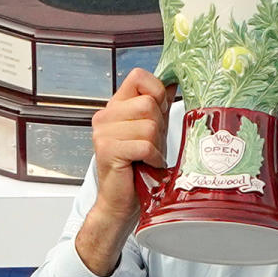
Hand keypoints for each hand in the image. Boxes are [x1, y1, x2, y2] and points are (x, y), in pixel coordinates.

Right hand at [89, 68, 174, 227]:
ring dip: (156, 145)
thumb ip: (159, 105)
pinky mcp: (108, 150)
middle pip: (148, 103)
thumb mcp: (153, 129)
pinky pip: (144, 145)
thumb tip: (173, 81)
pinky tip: (148, 164)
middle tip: (152, 144)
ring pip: (149, 125)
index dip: (156, 91)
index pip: (138, 76)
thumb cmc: (138, 166)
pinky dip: (153, 157)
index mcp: (116, 106)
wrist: (120, 200)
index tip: (160, 111)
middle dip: (159, 126)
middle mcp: (106, 116)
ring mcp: (103, 133)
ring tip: (148, 156)